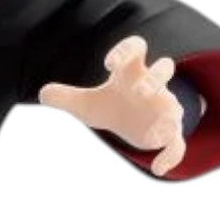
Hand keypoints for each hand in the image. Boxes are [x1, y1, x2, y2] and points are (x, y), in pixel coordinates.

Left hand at [39, 34, 186, 176]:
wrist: (130, 123)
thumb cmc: (111, 104)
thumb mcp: (85, 103)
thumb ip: (65, 97)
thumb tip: (42, 94)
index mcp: (132, 72)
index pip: (135, 49)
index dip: (126, 51)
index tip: (108, 63)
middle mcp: (153, 86)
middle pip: (165, 70)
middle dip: (155, 79)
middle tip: (140, 91)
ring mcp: (164, 108)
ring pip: (176, 107)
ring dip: (168, 118)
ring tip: (153, 135)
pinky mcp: (169, 132)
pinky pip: (177, 143)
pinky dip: (171, 156)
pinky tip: (157, 170)